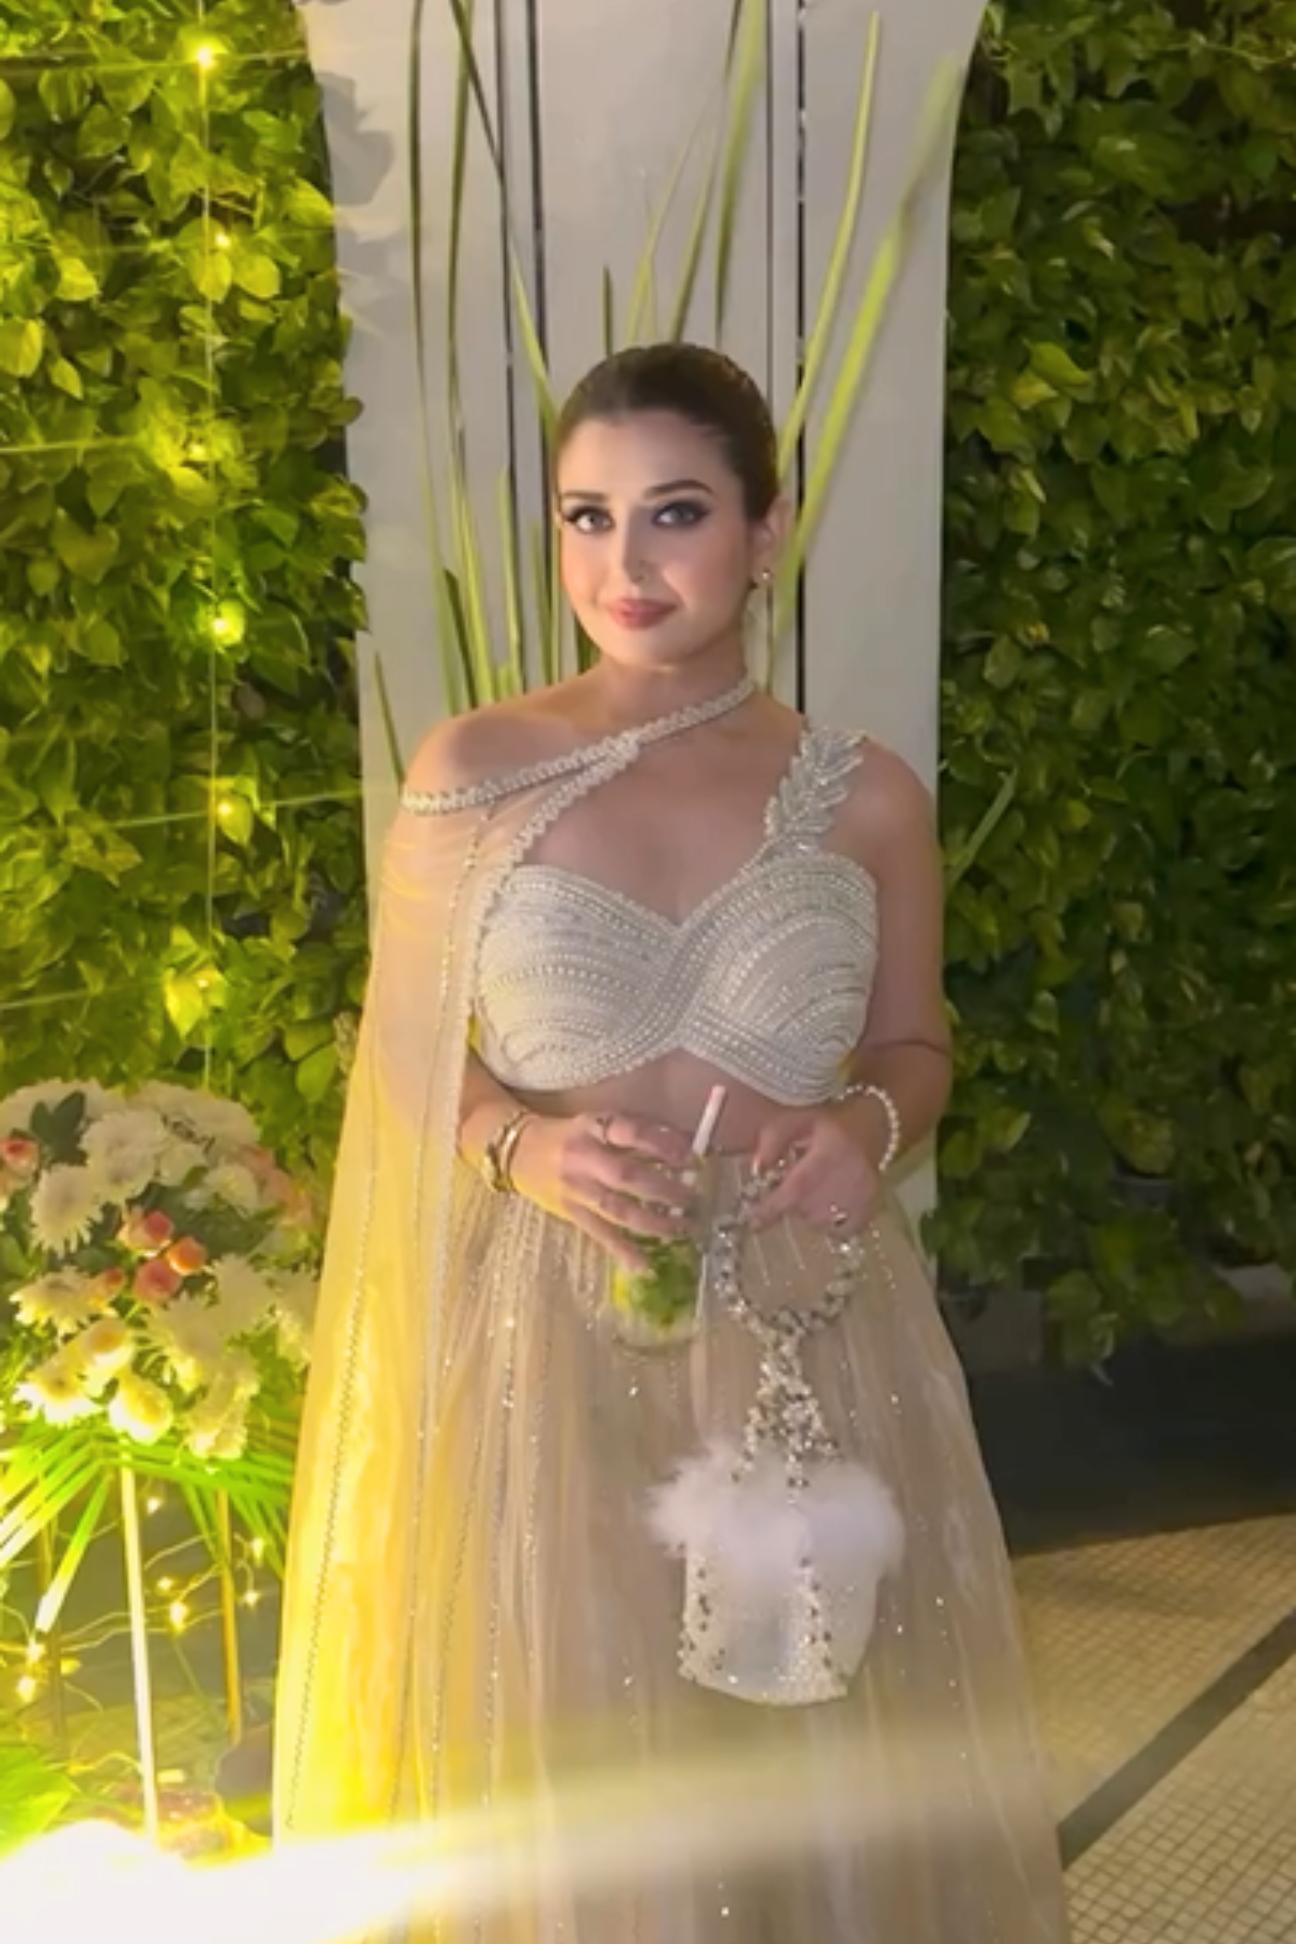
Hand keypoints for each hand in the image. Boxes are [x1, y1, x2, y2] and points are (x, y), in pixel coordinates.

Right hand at [511, 1111, 697, 1271]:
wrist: (516, 1151)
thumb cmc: (566, 1135)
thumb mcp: (595, 1122)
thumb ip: (632, 1133)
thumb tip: (681, 1149)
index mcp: (592, 1128)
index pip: (631, 1132)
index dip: (663, 1144)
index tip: (691, 1158)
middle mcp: (583, 1158)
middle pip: (627, 1175)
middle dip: (664, 1190)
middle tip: (692, 1200)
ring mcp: (576, 1189)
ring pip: (618, 1209)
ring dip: (653, 1222)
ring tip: (681, 1229)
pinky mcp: (571, 1214)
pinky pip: (601, 1234)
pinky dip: (624, 1251)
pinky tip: (646, 1266)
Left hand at [747, 1099, 880, 1235]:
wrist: (870, 1129)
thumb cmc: (827, 1126)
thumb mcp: (796, 1120)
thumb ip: (772, 1140)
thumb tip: (757, 1168)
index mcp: (831, 1151)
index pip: (797, 1187)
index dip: (773, 1209)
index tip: (754, 1224)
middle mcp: (851, 1175)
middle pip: (804, 1208)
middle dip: (790, 1201)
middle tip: (794, 1182)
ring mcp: (864, 1195)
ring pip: (819, 1221)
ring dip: (808, 1210)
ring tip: (815, 1186)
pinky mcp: (871, 1208)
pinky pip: (839, 1230)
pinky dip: (828, 1223)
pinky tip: (829, 1202)